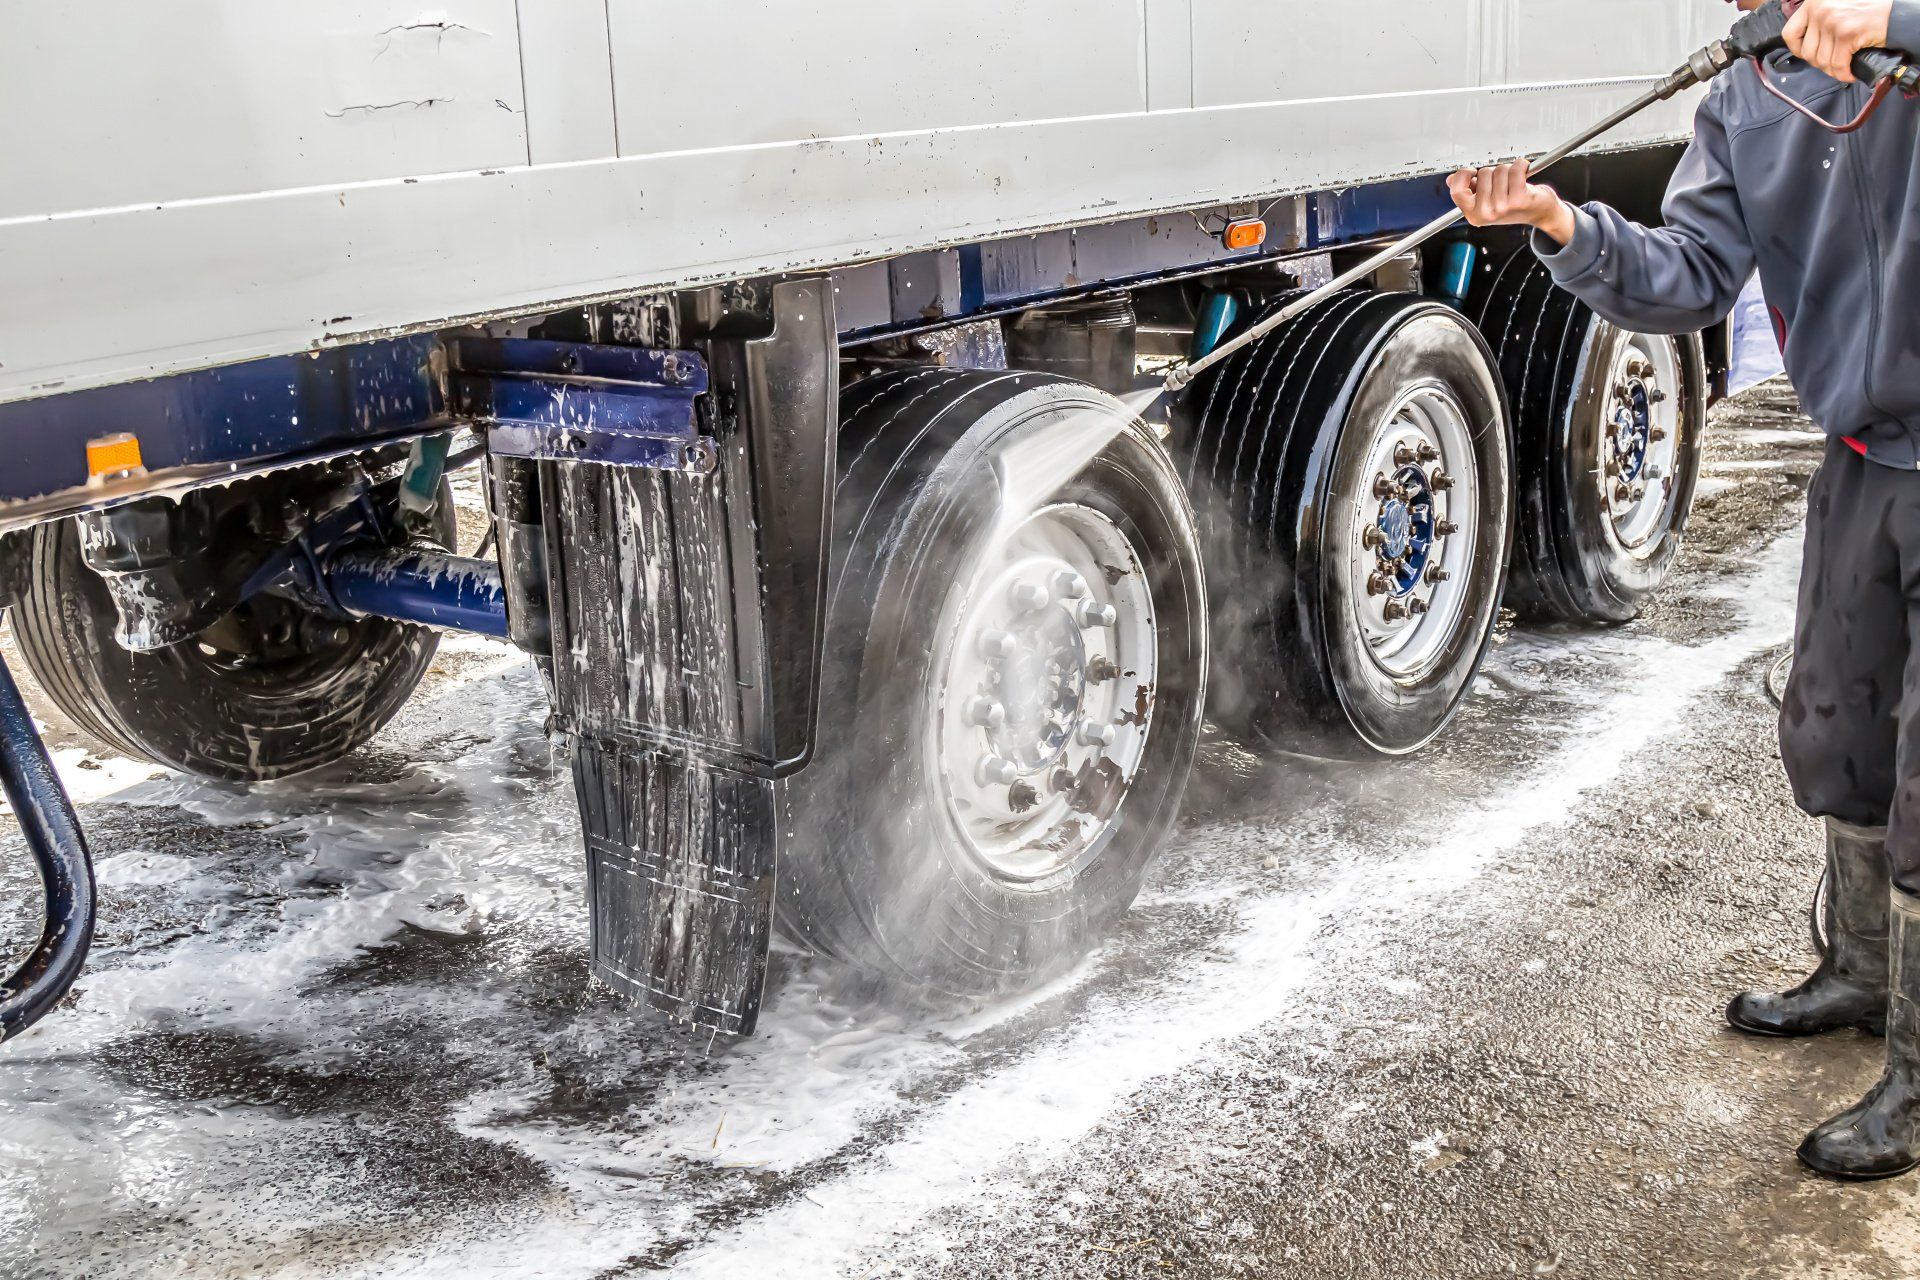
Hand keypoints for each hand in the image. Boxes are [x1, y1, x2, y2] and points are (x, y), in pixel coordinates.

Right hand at [1446, 161, 1577, 244]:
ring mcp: (1502, 206)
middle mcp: (1486, 213)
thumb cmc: (1515, 205)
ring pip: (1498, 170)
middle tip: (1502, 183)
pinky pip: (1515, 169)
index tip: (1471, 171)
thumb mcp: (1486, 200)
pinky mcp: (1518, 198)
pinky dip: (1521, 165)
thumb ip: (1469, 189)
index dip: (1463, 176)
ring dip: (1508, 170)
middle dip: (1492, 172)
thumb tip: (1452, 180)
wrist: (1540, 212)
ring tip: (1513, 182)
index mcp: (1474, 214)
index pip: (1457, 191)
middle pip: (1481, 174)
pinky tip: (1523, 173)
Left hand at [1785, 0, 1892, 80]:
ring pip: (1821, 61)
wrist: (1895, 14)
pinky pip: (1837, 65)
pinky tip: (1850, 72)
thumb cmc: (1867, 13)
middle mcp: (1820, 8)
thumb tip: (1802, 47)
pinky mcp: (1847, 34)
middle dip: (1819, 63)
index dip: (1797, 49)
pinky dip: (1844, 74)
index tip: (1807, 54)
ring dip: (1832, 70)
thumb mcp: (1835, 9)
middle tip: (1832, 62)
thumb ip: (1817, 22)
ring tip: (1843, 67)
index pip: (1789, 33)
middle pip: (1807, 51)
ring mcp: (1833, 21)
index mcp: (1814, 1)